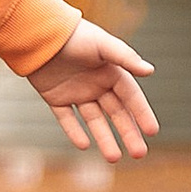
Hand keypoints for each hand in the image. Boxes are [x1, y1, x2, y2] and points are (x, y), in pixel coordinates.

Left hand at [30, 19, 157, 162]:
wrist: (38, 33)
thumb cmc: (74, 35)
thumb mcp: (102, 45)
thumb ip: (125, 57)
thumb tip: (150, 71)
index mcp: (111, 72)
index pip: (131, 97)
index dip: (142, 113)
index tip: (152, 132)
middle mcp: (96, 84)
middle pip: (116, 113)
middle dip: (128, 133)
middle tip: (139, 154)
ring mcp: (76, 92)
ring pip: (94, 120)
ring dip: (104, 138)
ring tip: (113, 158)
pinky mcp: (56, 98)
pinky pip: (67, 118)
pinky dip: (74, 132)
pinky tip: (84, 145)